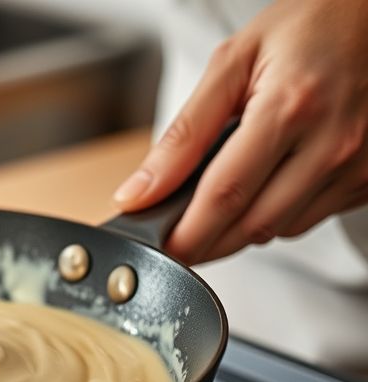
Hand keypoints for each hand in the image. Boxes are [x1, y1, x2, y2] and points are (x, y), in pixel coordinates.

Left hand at [113, 0, 367, 264]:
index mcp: (290, 108)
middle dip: (208, 240)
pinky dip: (278, 212)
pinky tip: (268, 182)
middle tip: (177, 232)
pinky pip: (311, 218)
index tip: (161, 249)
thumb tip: (140, 192)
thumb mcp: (231, 64)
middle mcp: (333, 142)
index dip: (187, 234)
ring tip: (223, 194)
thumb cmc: (307, 28)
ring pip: (281, 229)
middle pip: (253, 225)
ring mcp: (358, 165)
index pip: (225, 195)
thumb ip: (184, 134)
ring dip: (243, 225)